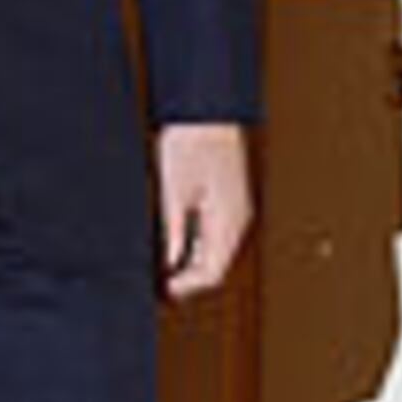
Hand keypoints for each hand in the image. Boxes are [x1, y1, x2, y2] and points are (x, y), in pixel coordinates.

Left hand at [154, 122, 251, 301]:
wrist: (205, 111)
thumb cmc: (189, 143)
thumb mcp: (172, 193)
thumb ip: (173, 233)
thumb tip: (169, 264)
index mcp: (227, 221)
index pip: (212, 273)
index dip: (186, 288)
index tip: (164, 290)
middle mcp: (239, 219)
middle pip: (218, 266)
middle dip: (190, 279)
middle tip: (163, 284)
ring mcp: (238, 209)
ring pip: (220, 252)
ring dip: (195, 263)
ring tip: (167, 267)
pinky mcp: (232, 200)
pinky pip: (220, 235)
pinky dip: (200, 246)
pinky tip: (181, 242)